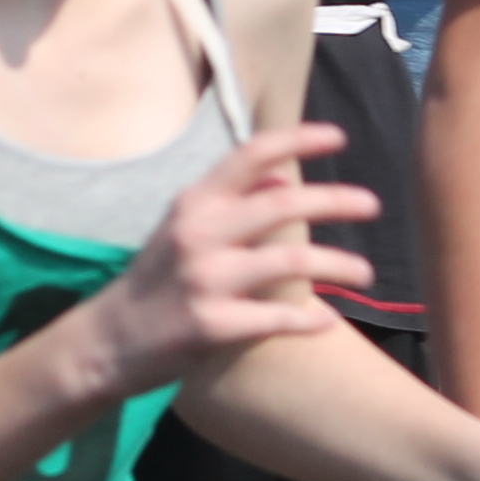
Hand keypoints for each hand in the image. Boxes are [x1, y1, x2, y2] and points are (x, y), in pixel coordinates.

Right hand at [73, 122, 374, 391]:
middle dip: (337, 200)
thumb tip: (284, 177)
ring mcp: (204, 280)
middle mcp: (198, 234)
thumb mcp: (182, 229)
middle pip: (283, 204)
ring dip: (338, 264)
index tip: (339, 137)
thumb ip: (230, 202)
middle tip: (373, 204)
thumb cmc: (154, 283)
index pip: (250, 155)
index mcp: (193, 203)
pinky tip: (326, 322)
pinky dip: (309, 320)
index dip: (297, 140)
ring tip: (365, 272)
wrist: (106, 342)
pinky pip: (276, 318)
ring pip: (291, 261)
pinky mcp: (211, 326)